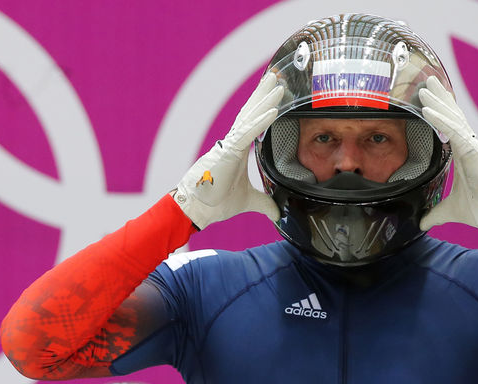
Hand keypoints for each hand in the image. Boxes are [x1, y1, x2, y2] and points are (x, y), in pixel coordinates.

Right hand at [173, 72, 282, 228]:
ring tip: (278, 85)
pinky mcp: (229, 153)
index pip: (251, 123)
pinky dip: (261, 121)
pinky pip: (248, 133)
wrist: (198, 210)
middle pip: (250, 112)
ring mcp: (230, 146)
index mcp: (236, 150)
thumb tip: (278, 212)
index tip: (272, 94)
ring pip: (250, 117)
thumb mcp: (248, 201)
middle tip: (275, 77)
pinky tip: (274, 110)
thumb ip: (264, 203)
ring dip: (265, 101)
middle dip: (262, 94)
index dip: (261, 108)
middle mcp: (232, 143)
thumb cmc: (216, 202)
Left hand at [418, 76, 477, 231]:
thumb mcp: (450, 211)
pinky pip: (453, 131)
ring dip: (438, 102)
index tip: (431, 97)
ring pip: (452, 118)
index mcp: (465, 154)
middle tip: (428, 80)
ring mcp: (472, 147)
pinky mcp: (473, 152)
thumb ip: (434, 214)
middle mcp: (469, 146)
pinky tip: (427, 109)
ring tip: (425, 87)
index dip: (442, 111)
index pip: (451, 127)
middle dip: (440, 97)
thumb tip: (421, 223)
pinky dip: (440, 119)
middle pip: (452, 115)